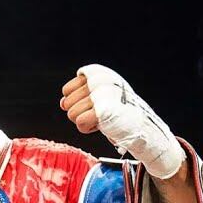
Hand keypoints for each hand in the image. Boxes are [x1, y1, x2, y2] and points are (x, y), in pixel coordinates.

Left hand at [59, 65, 184, 178]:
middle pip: (67, 103)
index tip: (93, 105)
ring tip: (101, 118)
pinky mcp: (102, 111)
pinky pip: (80, 124)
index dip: (76, 102)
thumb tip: (62, 103)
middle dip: (79, 112)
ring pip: (71, 114)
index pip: (67, 90)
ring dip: (84, 121)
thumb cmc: (120, 110)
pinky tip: (101, 124)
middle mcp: (98, 81)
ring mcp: (100, 95)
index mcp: (97, 73)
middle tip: (98, 113)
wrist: (141, 124)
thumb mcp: (100, 95)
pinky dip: (88, 129)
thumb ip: (79, 95)